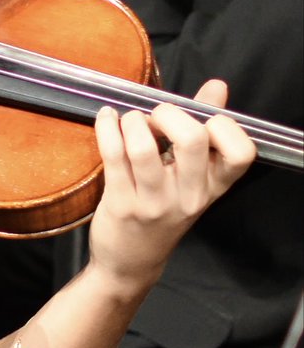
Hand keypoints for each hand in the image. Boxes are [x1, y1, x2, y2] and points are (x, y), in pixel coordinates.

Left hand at [86, 79, 255, 294]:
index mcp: (213, 187)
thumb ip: (205, 130)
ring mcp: (154, 201)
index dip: (223, 126)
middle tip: (156, 117)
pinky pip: (112, 154)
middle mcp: (189, 195)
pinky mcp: (121, 203)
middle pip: (193, 139)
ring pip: (144, 146)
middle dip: (169, 113)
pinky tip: (106, 118)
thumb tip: (218, 86)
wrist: (131, 261)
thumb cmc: (163, 209)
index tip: (199, 120)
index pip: (241, 153)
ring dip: (131, 121)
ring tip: (127, 121)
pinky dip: (107, 127)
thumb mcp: (191, 177)